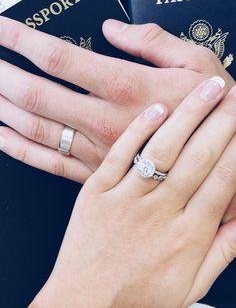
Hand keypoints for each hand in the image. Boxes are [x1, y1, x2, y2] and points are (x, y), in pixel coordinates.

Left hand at [0, 17, 233, 183]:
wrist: (230, 162)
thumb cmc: (216, 110)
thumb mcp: (196, 62)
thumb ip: (151, 40)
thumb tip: (112, 27)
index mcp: (127, 86)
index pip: (60, 58)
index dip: (23, 39)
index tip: (0, 27)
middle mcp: (106, 120)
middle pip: (37, 94)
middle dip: (2, 72)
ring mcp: (98, 150)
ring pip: (36, 128)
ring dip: (3, 107)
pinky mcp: (98, 175)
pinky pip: (49, 163)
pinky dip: (19, 148)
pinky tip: (1, 135)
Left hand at [30, 79, 235, 307]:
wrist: (84, 306)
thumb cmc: (137, 297)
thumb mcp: (190, 285)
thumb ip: (222, 250)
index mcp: (187, 236)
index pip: (224, 181)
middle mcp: (160, 213)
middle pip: (199, 157)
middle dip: (222, 121)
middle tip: (235, 94)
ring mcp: (126, 200)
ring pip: (163, 149)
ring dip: (188, 115)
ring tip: (206, 88)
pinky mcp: (96, 193)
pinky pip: (120, 155)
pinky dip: (139, 130)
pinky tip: (157, 108)